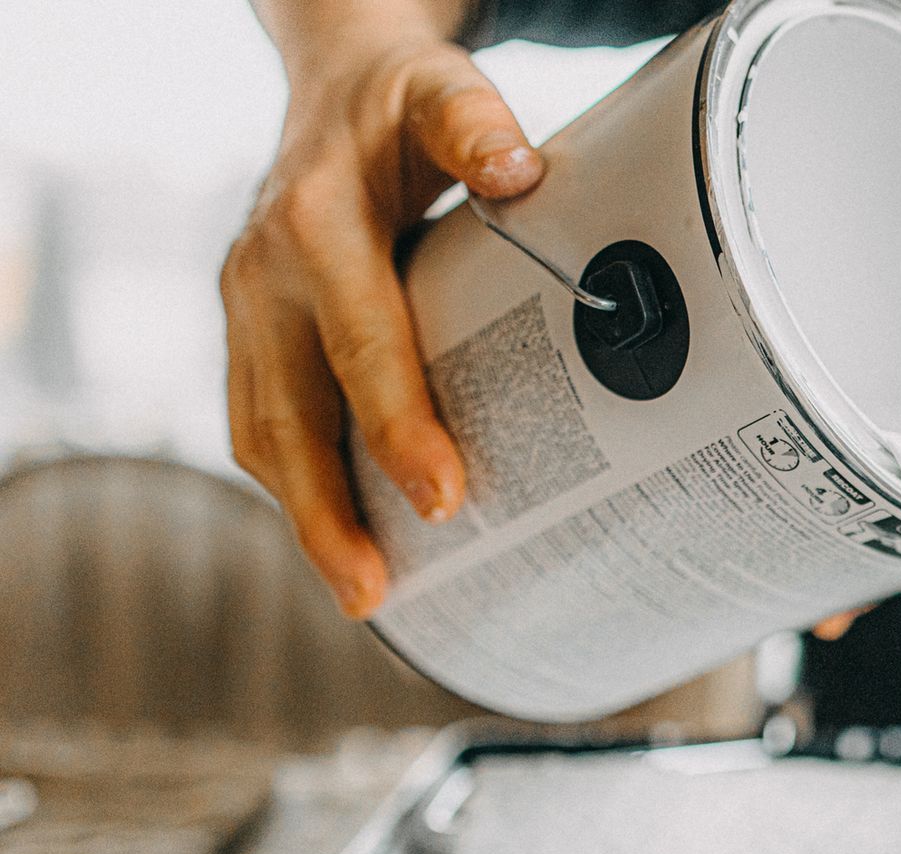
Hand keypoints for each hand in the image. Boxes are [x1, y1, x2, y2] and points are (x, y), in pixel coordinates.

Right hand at [223, 2, 539, 617]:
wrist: (332, 83)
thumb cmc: (397, 103)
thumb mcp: (437, 89)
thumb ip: (475, 123)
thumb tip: (521, 170)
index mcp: (318, 225)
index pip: (360, 341)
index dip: (395, 422)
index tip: (441, 494)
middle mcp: (266, 273)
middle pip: (289, 412)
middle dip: (329, 509)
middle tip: (376, 591)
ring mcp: (247, 309)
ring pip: (262, 431)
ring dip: (306, 518)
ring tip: (363, 593)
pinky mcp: (250, 335)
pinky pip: (261, 423)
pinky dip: (297, 486)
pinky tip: (343, 540)